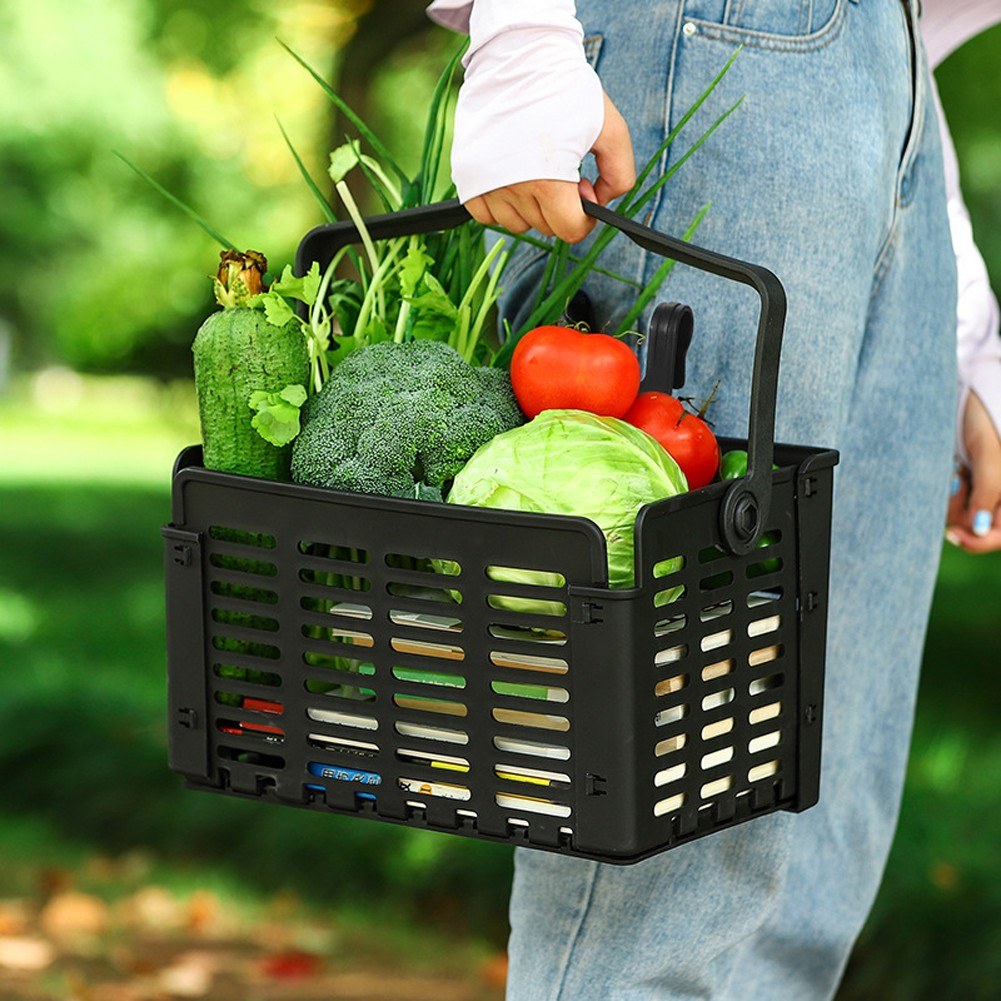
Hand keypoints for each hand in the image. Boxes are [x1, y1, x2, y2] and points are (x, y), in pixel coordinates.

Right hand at [464, 90, 634, 243]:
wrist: (519, 54)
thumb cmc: (566, 89)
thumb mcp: (611, 128)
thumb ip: (620, 176)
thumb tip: (599, 204)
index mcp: (548, 181)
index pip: (569, 231)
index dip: (584, 218)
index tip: (584, 193)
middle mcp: (512, 188)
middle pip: (544, 227)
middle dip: (560, 207)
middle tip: (563, 171)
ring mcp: (485, 183)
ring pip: (515, 224)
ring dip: (530, 207)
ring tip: (536, 170)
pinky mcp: (466, 176)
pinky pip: (486, 214)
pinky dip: (501, 204)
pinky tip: (513, 176)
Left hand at [946, 390, 1000, 551]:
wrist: (972, 394)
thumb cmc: (986, 418)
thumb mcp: (989, 454)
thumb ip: (989, 490)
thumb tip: (982, 528)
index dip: (979, 541)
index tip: (953, 534)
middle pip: (979, 528)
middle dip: (962, 512)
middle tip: (956, 483)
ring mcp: (989, 489)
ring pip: (964, 516)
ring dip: (953, 499)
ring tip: (957, 472)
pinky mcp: (974, 483)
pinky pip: (957, 501)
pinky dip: (950, 491)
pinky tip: (956, 471)